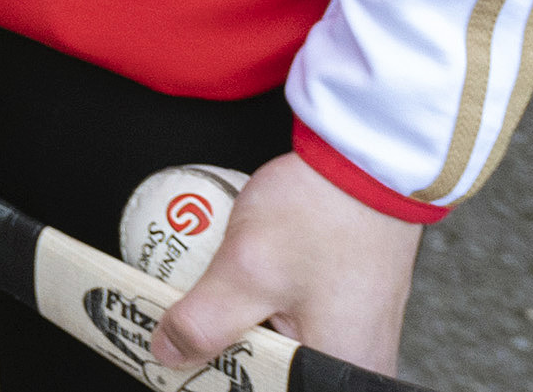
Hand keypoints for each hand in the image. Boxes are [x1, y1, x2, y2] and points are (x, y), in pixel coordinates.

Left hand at [149, 151, 419, 372]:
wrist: (364, 163)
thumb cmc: (322, 214)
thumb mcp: (246, 269)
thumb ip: (203, 321)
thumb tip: (167, 352)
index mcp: (339, 374)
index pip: (258, 389)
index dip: (216, 376)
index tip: (177, 351)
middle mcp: (358, 365)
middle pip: (271, 374)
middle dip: (225, 349)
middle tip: (185, 317)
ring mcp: (356, 337)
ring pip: (279, 348)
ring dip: (239, 325)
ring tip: (206, 295)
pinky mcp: (348, 310)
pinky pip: (294, 325)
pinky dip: (260, 306)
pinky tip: (237, 280)